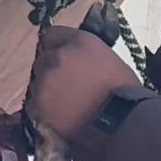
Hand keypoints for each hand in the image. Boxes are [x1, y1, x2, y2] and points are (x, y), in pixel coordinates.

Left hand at [28, 25, 141, 139]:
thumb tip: (79, 62)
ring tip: (66, 107)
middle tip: (67, 88)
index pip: (53, 35)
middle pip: (43, 60)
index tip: (62, 60)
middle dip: (52, 72)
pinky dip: (44, 111)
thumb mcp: (111, 62)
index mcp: (80, 42)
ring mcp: (46, 80)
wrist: (119, 124)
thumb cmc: (125, 96)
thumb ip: (88, 57)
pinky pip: (35, 104)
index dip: (56, 48)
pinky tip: (60, 118)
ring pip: (38, 82)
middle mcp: (59, 56)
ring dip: (48, 92)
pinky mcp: (37, 103)